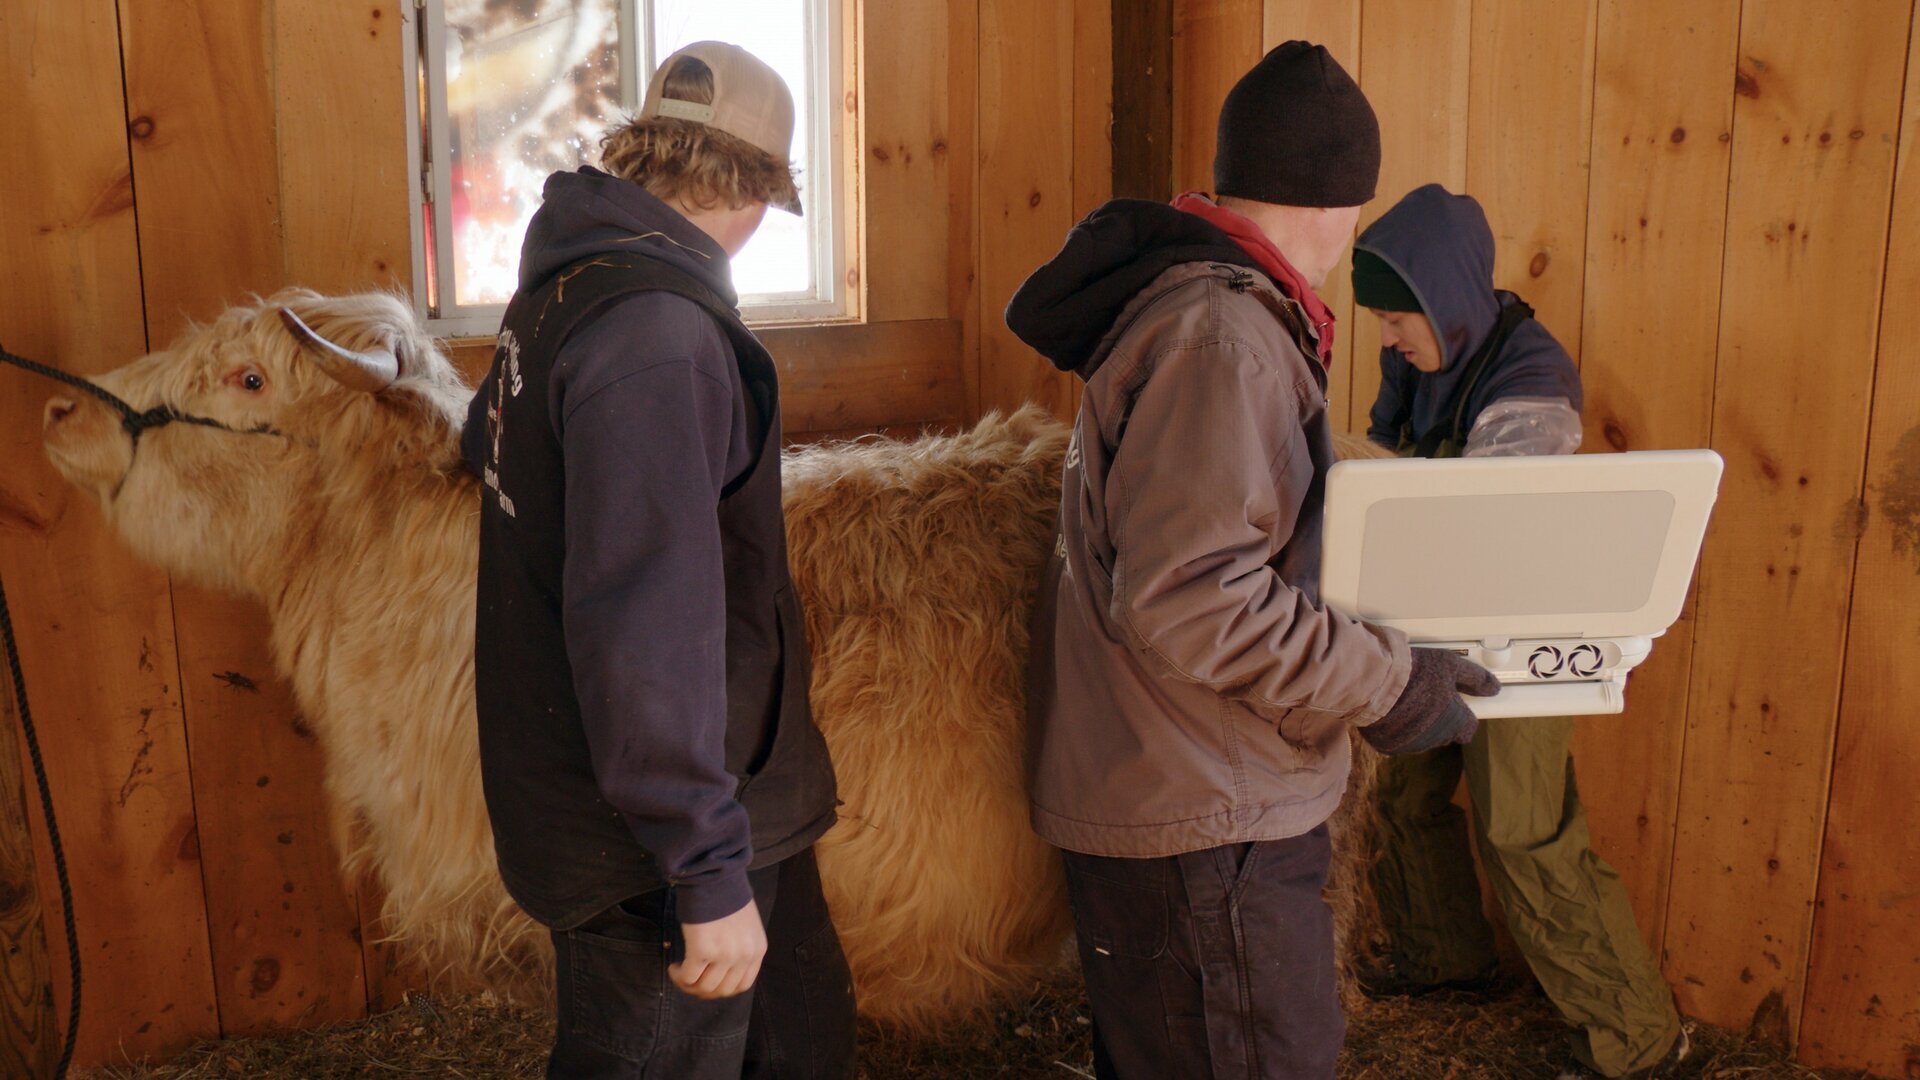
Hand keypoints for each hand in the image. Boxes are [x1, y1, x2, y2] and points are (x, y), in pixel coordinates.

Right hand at [670, 899, 766, 999]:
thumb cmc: (726, 895)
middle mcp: (744, 955)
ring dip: (688, 984)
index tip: (708, 983)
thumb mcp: (745, 925)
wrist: (714, 876)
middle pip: (723, 990)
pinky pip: (688, 976)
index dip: (722, 989)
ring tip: (680, 972)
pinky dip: (679, 976)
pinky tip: (674, 967)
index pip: (742, 985)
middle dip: (704, 990)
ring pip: (704, 987)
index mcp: (757, 949)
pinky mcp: (703, 950)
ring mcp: (725, 955)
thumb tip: (722, 966)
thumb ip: (740, 946)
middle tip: (690, 980)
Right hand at [1362, 648, 1500, 754]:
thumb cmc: (1415, 671)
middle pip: (1445, 734)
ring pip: (1422, 738)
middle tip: (1427, 698)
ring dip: (1418, 725)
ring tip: (1406, 702)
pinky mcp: (1388, 745)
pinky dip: (1396, 729)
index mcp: (1455, 721)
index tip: (1453, 704)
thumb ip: (1475, 678)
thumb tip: (1494, 688)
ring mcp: (1411, 744)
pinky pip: (1397, 739)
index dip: (1463, 716)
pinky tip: (1390, 712)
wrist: (1374, 681)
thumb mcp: (1451, 665)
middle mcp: (1436, 738)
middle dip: (1440, 720)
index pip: (1468, 728)